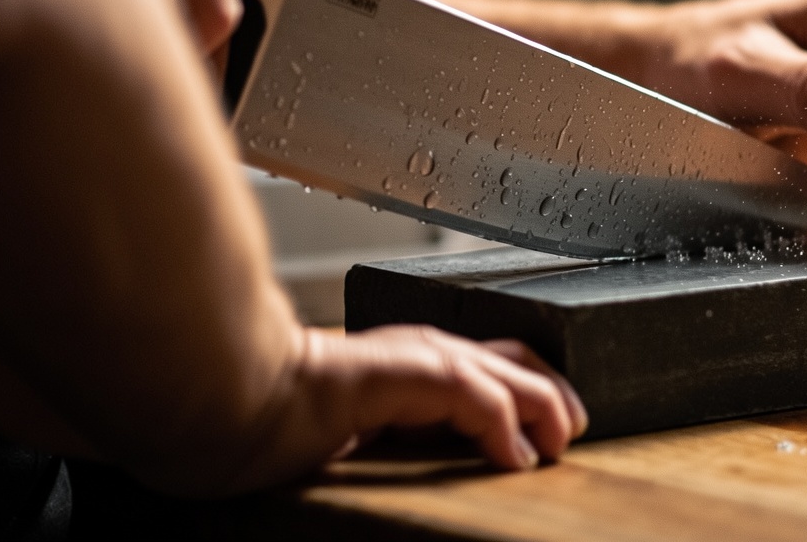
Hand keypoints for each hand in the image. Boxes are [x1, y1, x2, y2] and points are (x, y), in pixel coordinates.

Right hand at [258, 326, 587, 480]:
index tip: (552, 432)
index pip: (493, 365)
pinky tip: (516, 456)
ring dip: (542, 406)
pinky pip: (470, 395)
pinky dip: (502, 422)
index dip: (532, 392)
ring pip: (504, 373)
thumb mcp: (361, 430)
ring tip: (560, 443)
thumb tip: (438, 454)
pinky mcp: (402, 372)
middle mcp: (420, 349)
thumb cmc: (278, 417)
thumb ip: (402, 432)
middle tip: (573, 431)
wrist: (233, 404)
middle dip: (553, 394)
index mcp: (411, 362)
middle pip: (515, 359)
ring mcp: (412, 356)